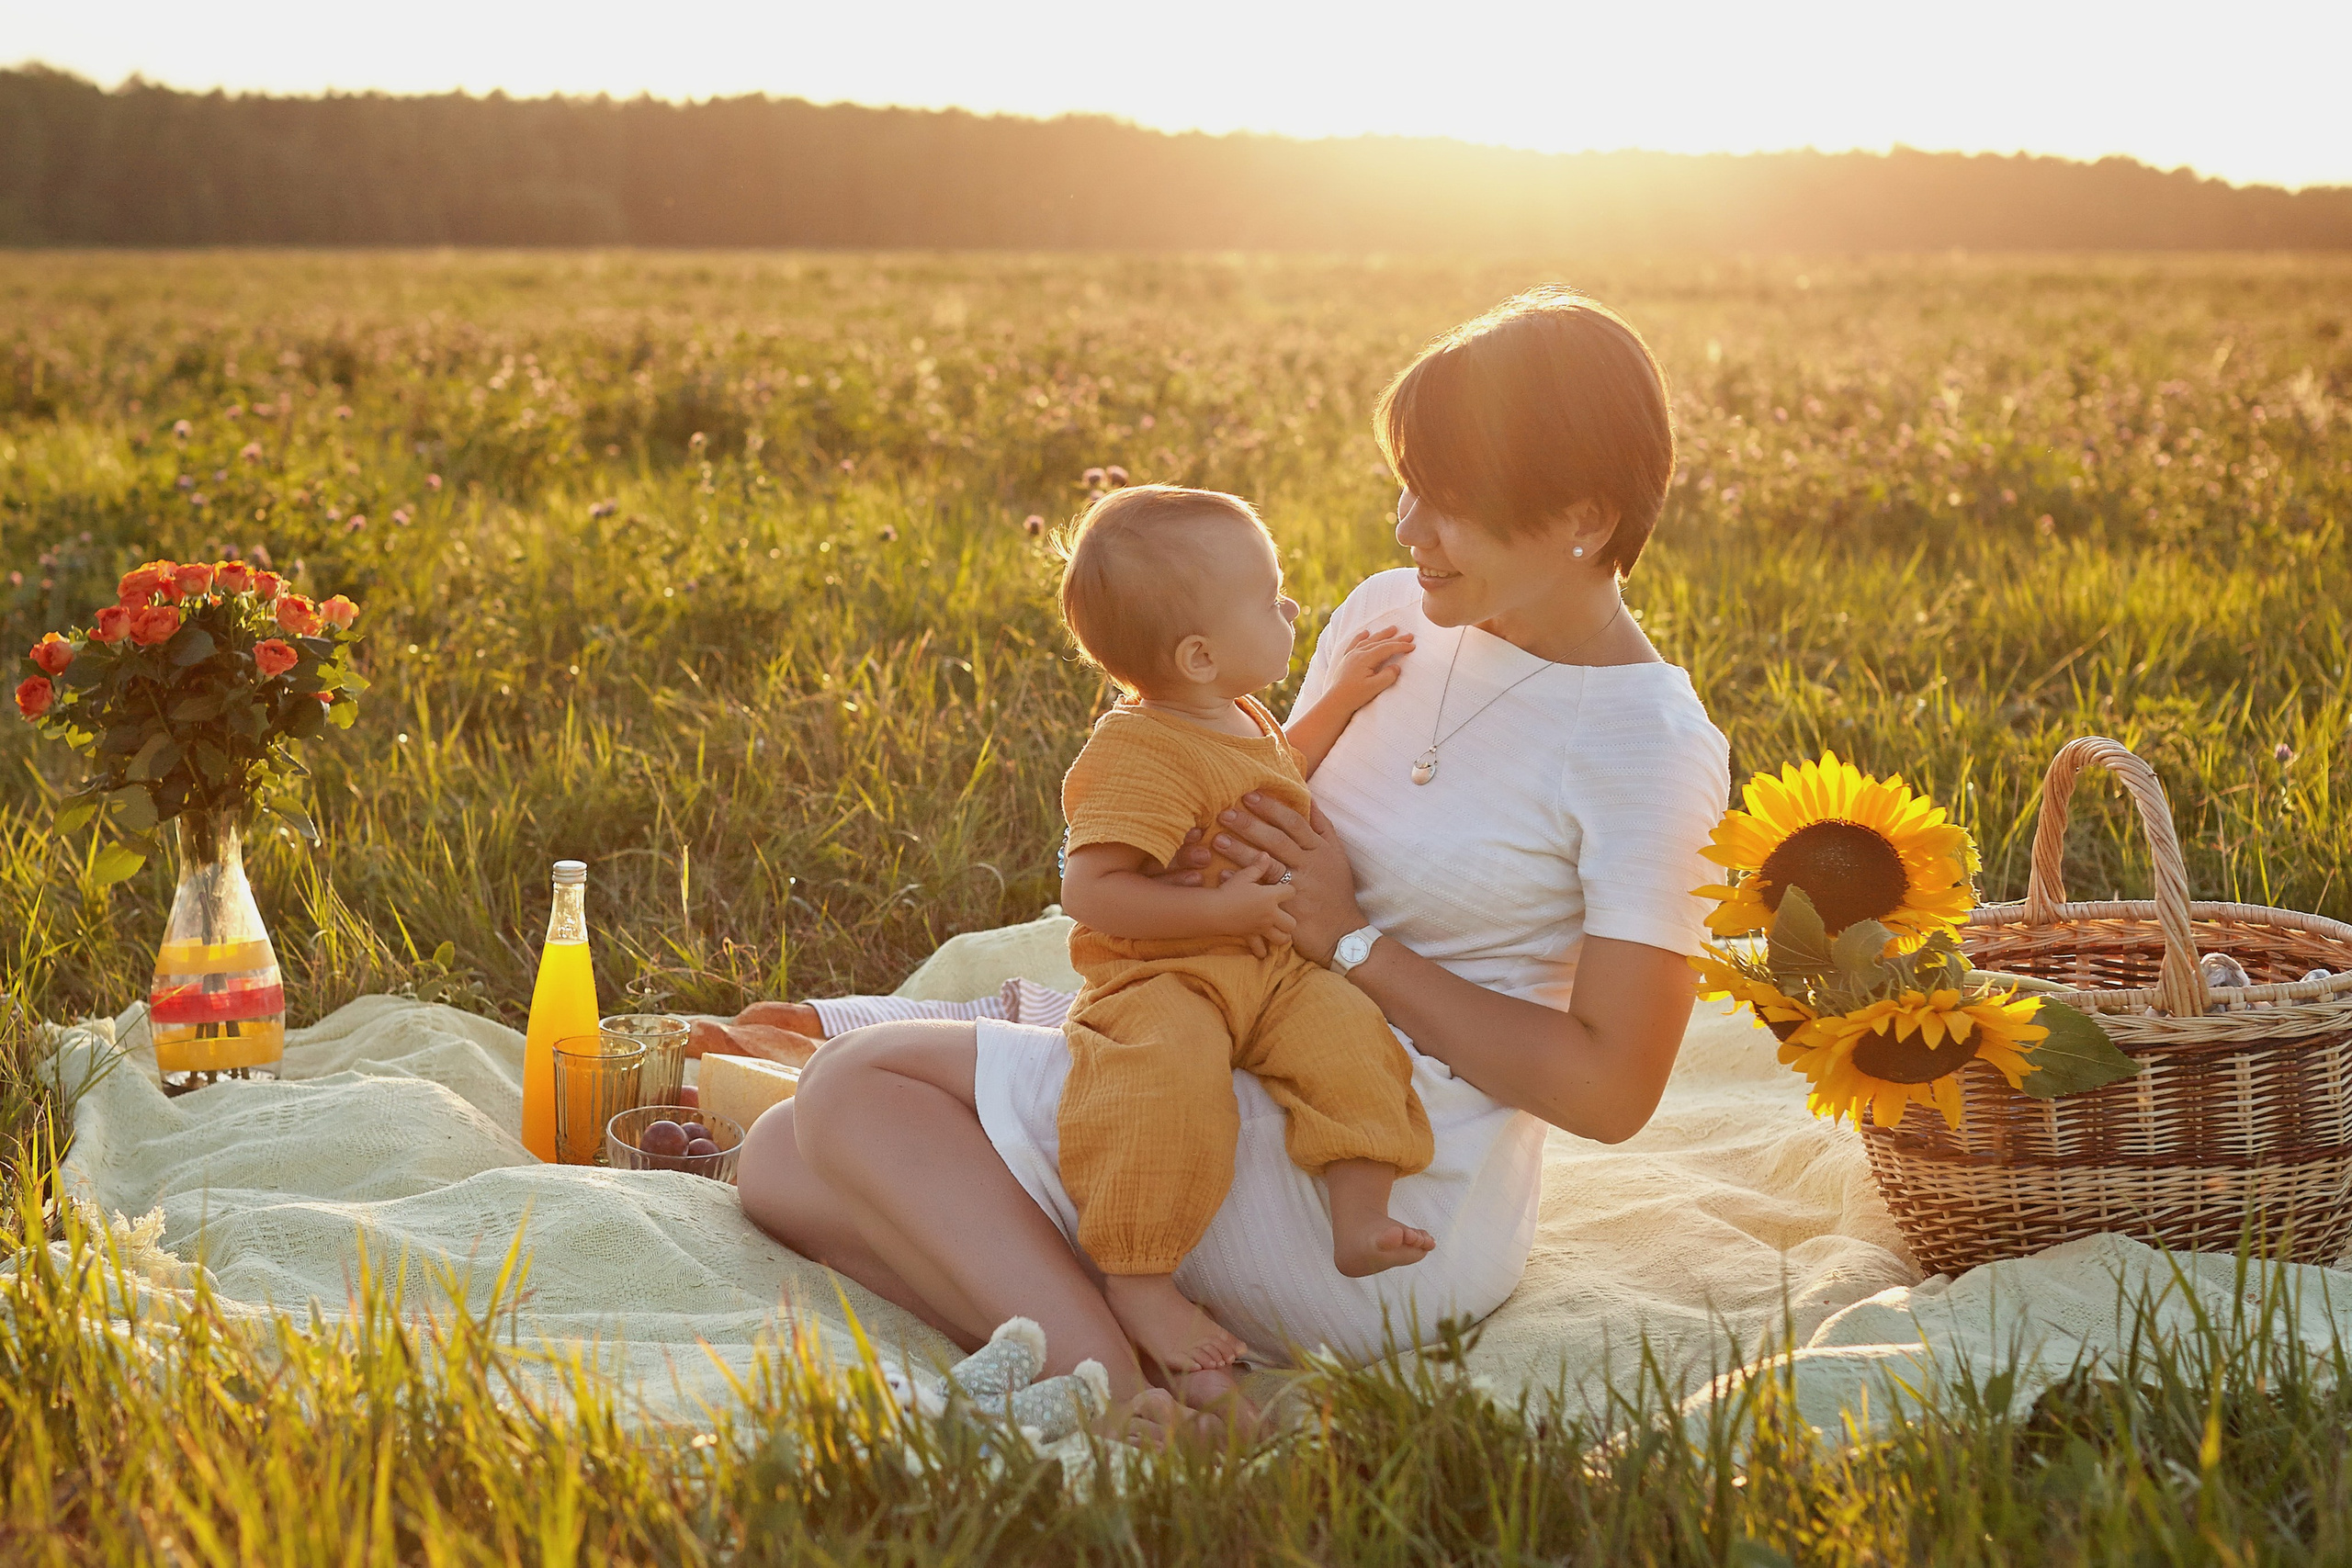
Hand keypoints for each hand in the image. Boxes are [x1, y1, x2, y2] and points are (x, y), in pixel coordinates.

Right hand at [1147, 827, 1288, 953]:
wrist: (1213, 910)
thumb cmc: (1228, 890)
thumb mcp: (1244, 876)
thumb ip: (1258, 866)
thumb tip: (1266, 854)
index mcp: (1271, 897)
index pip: (1291, 893)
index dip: (1288, 891)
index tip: (1282, 890)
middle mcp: (1271, 914)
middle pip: (1292, 922)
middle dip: (1289, 920)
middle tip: (1282, 916)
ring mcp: (1262, 928)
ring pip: (1283, 939)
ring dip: (1282, 936)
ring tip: (1277, 932)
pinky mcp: (1251, 936)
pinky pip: (1261, 949)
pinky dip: (1263, 950)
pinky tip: (1263, 950)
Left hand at [1212, 794, 1363, 963]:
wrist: (1342, 931)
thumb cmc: (1336, 890)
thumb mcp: (1337, 855)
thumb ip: (1323, 827)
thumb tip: (1309, 798)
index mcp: (1320, 850)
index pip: (1294, 823)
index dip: (1271, 808)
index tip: (1249, 796)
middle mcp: (1309, 865)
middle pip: (1277, 840)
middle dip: (1250, 825)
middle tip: (1225, 814)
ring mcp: (1298, 887)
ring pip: (1267, 865)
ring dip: (1241, 852)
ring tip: (1218, 840)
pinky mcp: (1287, 908)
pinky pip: (1261, 892)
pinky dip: (1242, 882)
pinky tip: (1222, 875)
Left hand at [1325, 625, 1413, 711]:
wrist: (1335, 702)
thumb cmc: (1354, 696)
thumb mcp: (1374, 688)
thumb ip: (1388, 676)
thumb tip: (1396, 667)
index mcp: (1365, 659)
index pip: (1386, 648)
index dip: (1400, 646)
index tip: (1412, 646)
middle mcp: (1357, 653)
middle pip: (1379, 642)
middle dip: (1396, 639)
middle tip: (1409, 636)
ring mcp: (1350, 655)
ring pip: (1369, 641)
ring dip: (1382, 635)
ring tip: (1393, 629)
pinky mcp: (1346, 660)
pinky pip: (1355, 644)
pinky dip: (1361, 637)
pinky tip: (1365, 632)